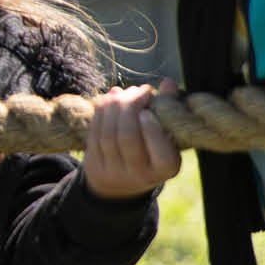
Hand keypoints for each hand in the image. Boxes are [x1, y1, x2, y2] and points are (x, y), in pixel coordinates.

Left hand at [81, 83, 182, 199]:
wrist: (123, 182)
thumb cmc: (153, 150)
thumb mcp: (168, 137)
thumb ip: (169, 109)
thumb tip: (169, 83)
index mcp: (166, 169)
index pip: (161, 152)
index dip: (151, 128)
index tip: (147, 110)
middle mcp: (140, 175)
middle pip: (128, 138)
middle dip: (129, 108)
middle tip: (136, 91)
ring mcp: (115, 172)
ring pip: (108, 135)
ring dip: (113, 107)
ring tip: (121, 93)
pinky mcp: (95, 166)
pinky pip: (94, 134)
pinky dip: (100, 113)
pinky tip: (107, 100)